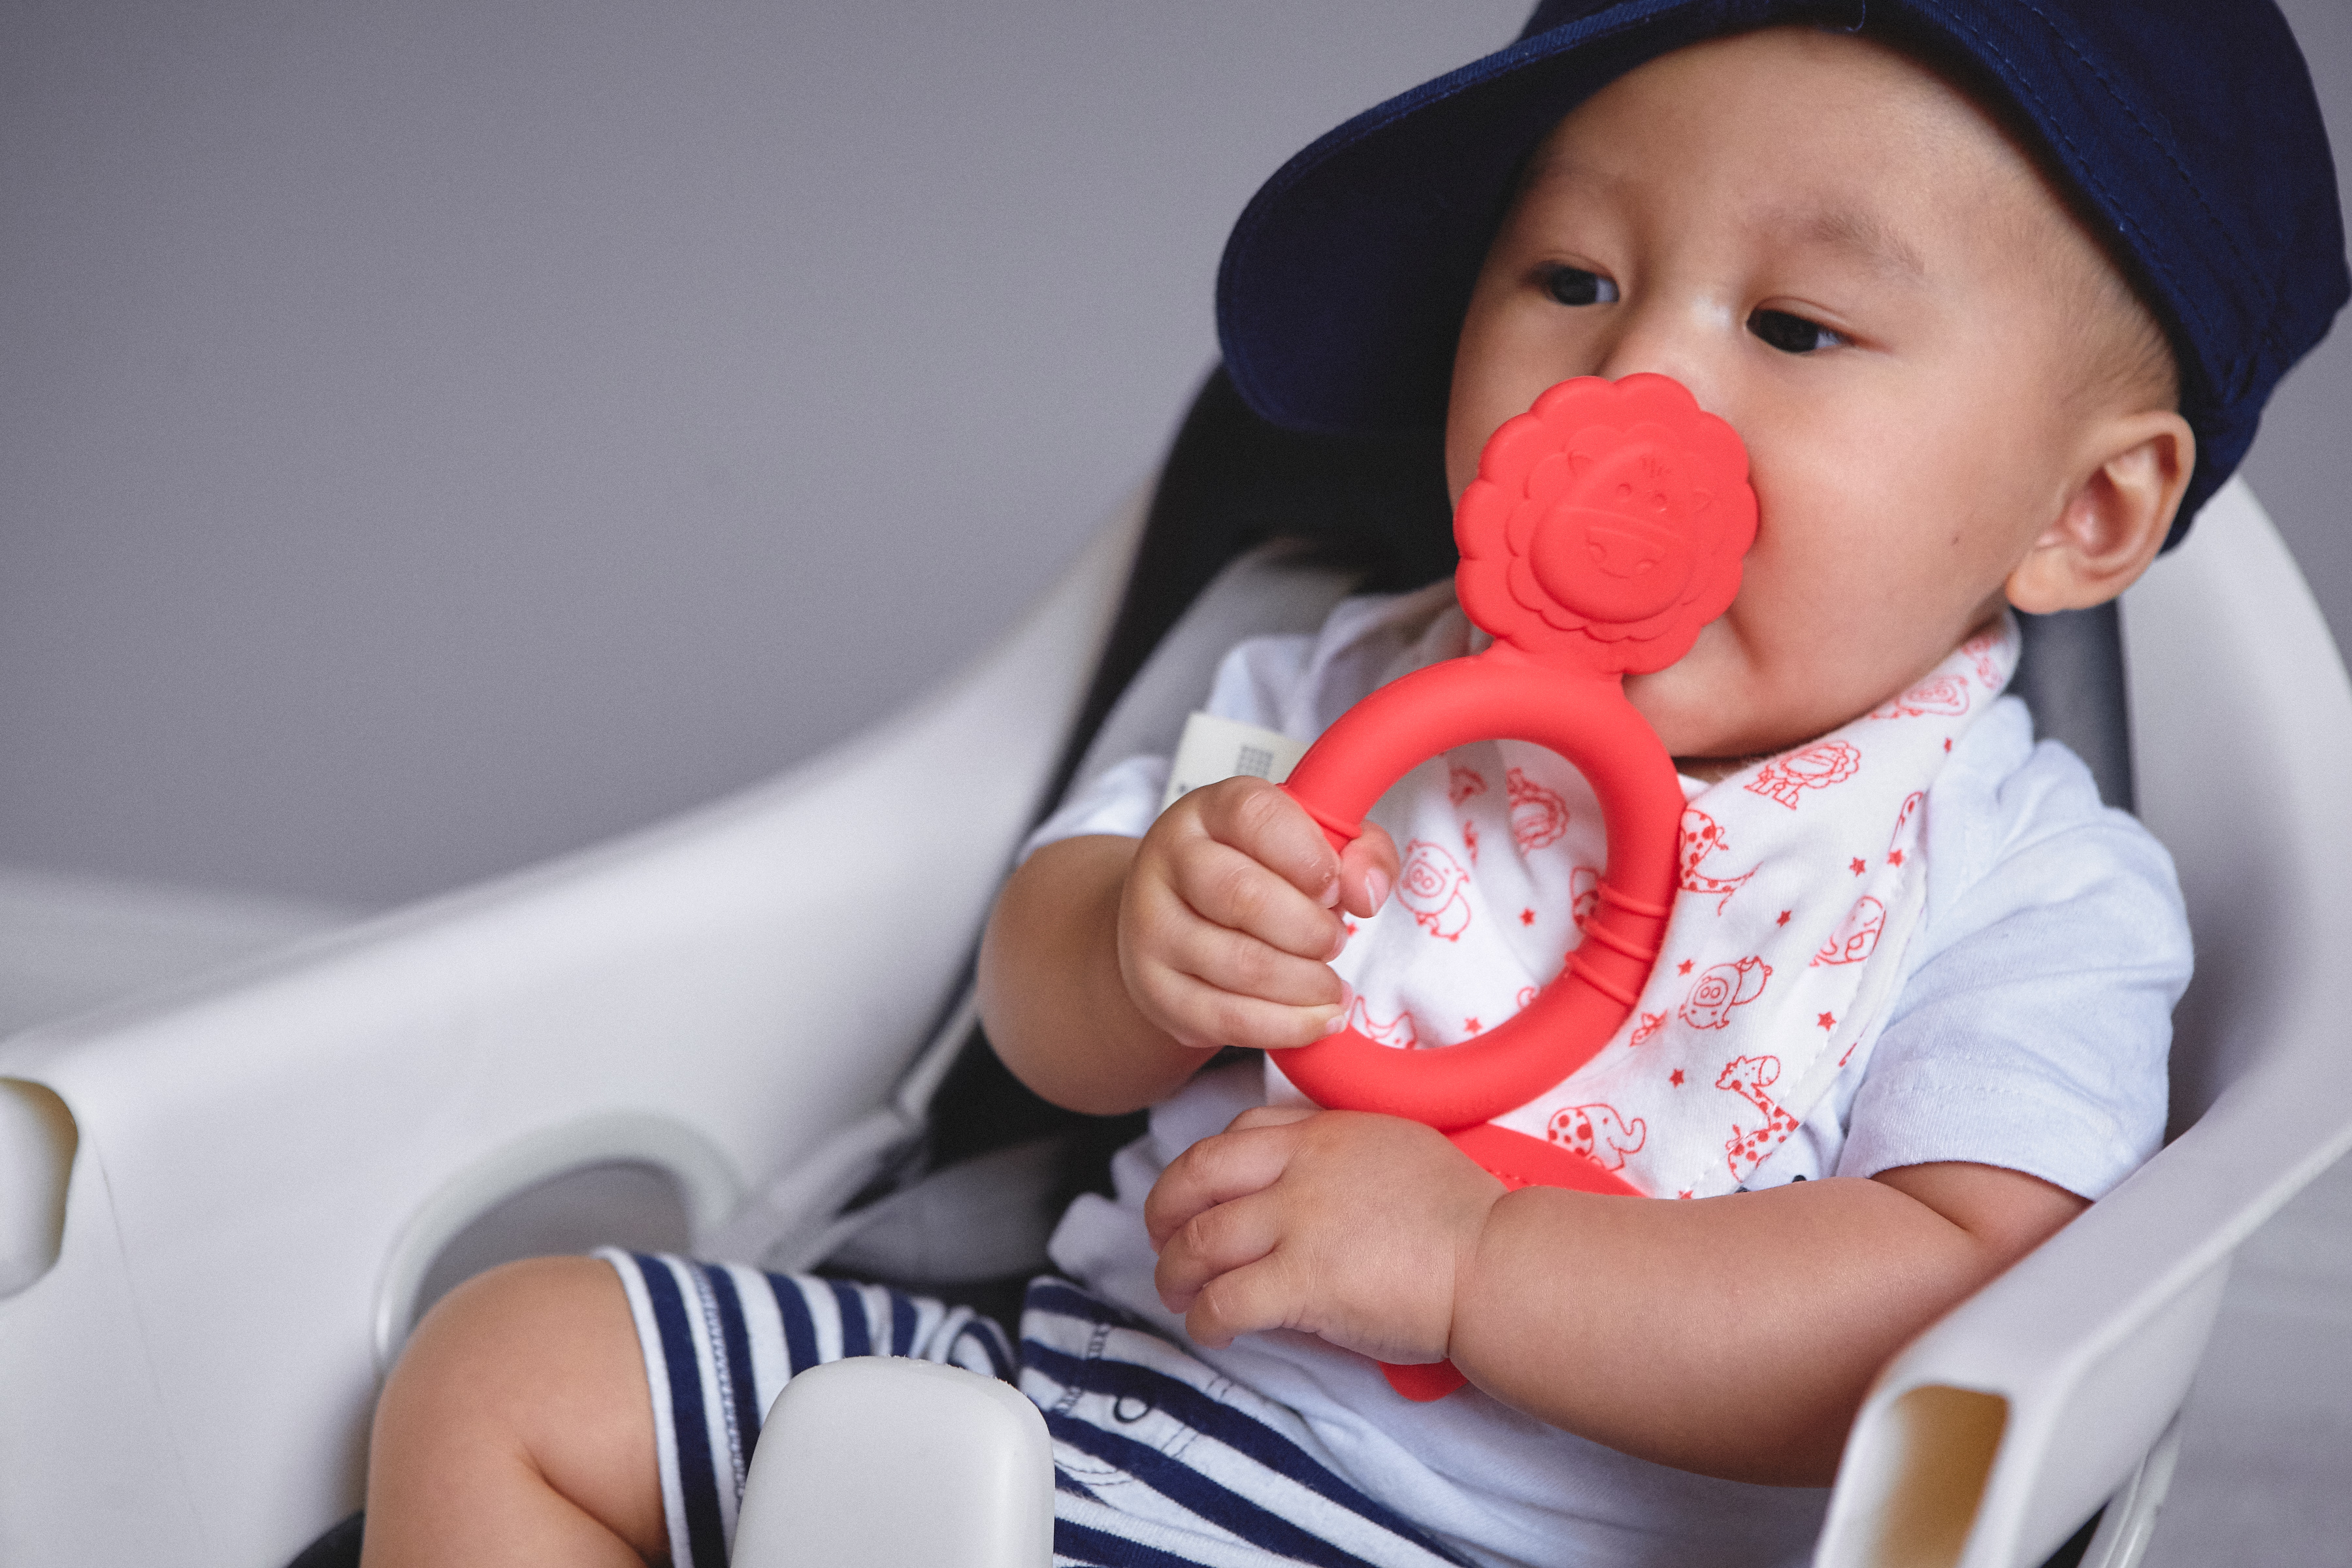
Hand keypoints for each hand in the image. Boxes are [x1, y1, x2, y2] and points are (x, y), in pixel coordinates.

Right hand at [1119, 776, 1396, 1051]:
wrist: (1178, 919)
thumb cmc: (1259, 874)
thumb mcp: (1312, 843)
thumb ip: (1359, 851)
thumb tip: (1366, 891)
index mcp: (1209, 810)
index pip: (1255, 815)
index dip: (1308, 855)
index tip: (1335, 887)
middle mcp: (1170, 861)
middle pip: (1244, 897)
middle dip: (1311, 930)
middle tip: (1335, 941)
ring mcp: (1153, 927)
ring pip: (1240, 965)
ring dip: (1306, 984)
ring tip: (1330, 985)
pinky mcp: (1156, 989)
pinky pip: (1227, 1018)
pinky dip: (1287, 1026)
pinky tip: (1317, 1018)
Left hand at [1145, 1106, 1503, 1363]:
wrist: (1497, 1263)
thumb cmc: (1463, 1219)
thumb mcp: (1398, 1149)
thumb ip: (1341, 1156)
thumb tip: (1299, 1188)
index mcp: (1326, 1131)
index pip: (1239, 1131)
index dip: (1204, 1165)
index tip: (1197, 1192)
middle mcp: (1300, 1169)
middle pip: (1197, 1177)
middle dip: (1163, 1211)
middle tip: (1159, 1240)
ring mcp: (1297, 1224)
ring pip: (1199, 1242)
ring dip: (1174, 1273)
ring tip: (1176, 1294)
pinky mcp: (1301, 1283)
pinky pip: (1224, 1301)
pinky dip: (1204, 1319)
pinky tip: (1211, 1330)